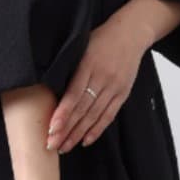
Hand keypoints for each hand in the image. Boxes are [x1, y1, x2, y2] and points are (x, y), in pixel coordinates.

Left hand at [46, 11, 150, 153]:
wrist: (131, 33)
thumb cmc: (101, 38)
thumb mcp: (81, 46)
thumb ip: (70, 67)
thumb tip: (49, 88)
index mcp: (89, 65)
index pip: (74, 95)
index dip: (62, 114)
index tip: (51, 129)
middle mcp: (103, 78)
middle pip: (82, 110)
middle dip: (66, 130)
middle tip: (52, 145)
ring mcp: (114, 87)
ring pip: (94, 116)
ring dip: (78, 134)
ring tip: (65, 147)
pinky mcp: (123, 93)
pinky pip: (109, 115)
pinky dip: (97, 129)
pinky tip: (85, 141)